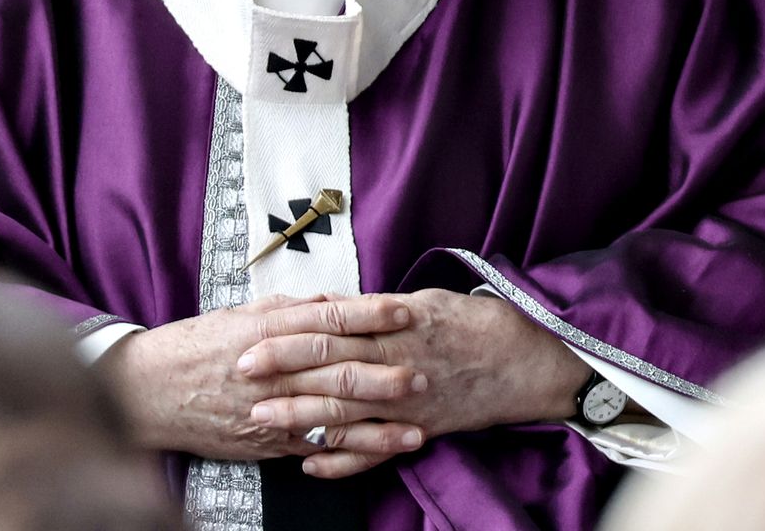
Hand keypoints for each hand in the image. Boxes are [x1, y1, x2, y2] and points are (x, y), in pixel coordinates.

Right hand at [99, 293, 420, 461]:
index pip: (327, 319)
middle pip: (336, 371)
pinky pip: (313, 449)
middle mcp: (271, 370)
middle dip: (384, 374)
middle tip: (425, 372)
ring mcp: (269, 410)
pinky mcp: (265, 441)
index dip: (369, 314)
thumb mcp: (241, 315)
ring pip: (330, 418)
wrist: (145, 393)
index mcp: (266, 331)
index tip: (405, 309)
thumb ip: (291, 309)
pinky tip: (380, 453)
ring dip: (378, 425)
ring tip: (417, 427)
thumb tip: (335, 300)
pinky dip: (349, 453)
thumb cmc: (197, 346)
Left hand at [238, 289, 587, 477]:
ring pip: (345, 411)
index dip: (289, 335)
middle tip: (239, 373)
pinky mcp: (418, 429)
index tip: (251, 337)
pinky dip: (342, 461)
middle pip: (329, 367)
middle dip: (281, 372)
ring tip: (261, 419)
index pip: (331, 328)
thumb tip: (334, 305)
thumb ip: (378, 309)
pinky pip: (374, 450)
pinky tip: (310, 464)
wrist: (524, 360)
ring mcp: (406, 401)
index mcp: (396, 325)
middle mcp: (396, 363)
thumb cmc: (473, 323)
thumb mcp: (425, 301)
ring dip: (300, 415)